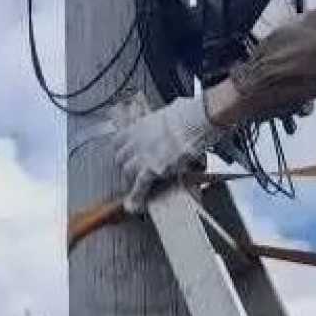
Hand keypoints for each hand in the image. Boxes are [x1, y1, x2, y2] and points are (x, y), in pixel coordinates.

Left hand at [113, 93, 225, 212]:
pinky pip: (139, 185)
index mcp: (140, 125)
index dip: (122, 151)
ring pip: (127, 172)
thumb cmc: (189, 113)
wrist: (196, 119)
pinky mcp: (152, 168)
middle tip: (129, 175)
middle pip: (121, 158)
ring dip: (130, 181)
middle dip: (125, 167)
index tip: (124, 156)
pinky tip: (134, 204)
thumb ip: (166, 119)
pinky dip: (136, 196)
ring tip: (132, 190)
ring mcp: (143, 154)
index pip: (119, 141)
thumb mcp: (171, 111)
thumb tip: (173, 117)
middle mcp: (137, 140)